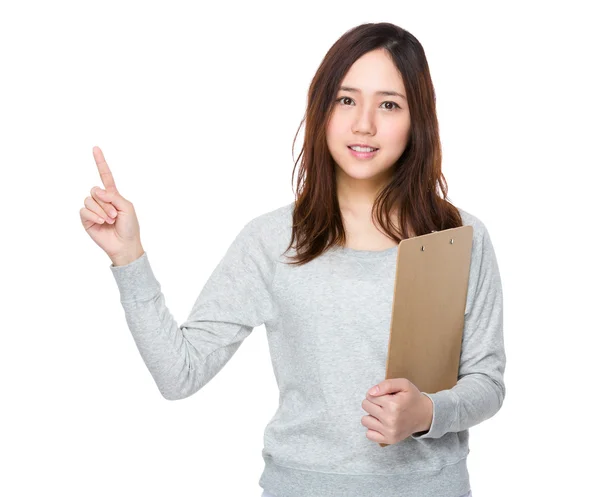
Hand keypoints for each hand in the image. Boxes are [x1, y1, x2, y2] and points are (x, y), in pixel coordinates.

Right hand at [79, 146, 143, 262]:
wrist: (125, 244)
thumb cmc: (130, 226)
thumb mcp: (127, 207)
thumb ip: (113, 196)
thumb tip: (97, 191)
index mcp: (113, 195)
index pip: (105, 176)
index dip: (100, 162)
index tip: (95, 148)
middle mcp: (101, 200)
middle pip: (95, 190)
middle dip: (106, 203)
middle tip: (115, 215)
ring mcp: (93, 209)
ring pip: (89, 200)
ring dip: (101, 211)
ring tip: (110, 220)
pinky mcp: (86, 219)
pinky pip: (84, 210)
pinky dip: (94, 216)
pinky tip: (102, 222)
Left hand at [361, 378, 432, 444]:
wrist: (425, 415)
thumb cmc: (412, 398)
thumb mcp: (403, 384)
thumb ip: (386, 384)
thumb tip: (370, 392)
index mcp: (393, 404)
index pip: (369, 395)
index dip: (376, 394)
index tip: (385, 396)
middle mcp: (391, 419)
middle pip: (365, 406)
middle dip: (372, 402)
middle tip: (384, 404)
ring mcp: (390, 431)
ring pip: (365, 420)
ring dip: (371, 415)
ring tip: (382, 413)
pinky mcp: (390, 439)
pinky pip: (369, 435)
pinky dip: (373, 428)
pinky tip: (382, 423)